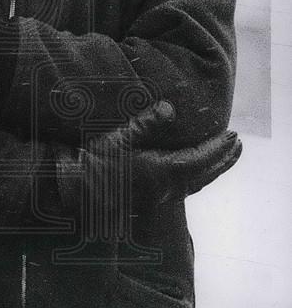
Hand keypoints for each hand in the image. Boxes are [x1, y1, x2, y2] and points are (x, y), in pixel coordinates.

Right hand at [55, 101, 241, 211]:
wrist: (70, 190)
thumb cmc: (91, 162)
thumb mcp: (117, 137)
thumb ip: (146, 123)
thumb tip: (170, 109)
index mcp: (161, 172)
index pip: (200, 158)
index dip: (219, 147)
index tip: (233, 136)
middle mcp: (163, 188)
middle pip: (203, 174)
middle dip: (222, 160)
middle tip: (238, 146)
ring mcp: (155, 196)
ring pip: (193, 184)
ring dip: (211, 171)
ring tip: (223, 159)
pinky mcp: (145, 199)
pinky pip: (180, 191)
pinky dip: (194, 180)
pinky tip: (191, 176)